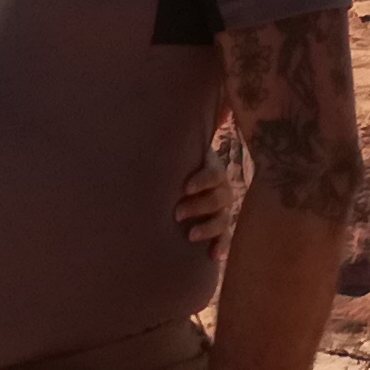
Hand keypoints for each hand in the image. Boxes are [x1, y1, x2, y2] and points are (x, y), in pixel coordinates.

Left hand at [173, 123, 247, 249]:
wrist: (181, 178)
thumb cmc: (176, 163)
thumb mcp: (176, 151)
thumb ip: (169, 142)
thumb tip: (145, 113)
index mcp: (212, 167)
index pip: (212, 174)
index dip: (201, 180)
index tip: (184, 188)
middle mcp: (221, 187)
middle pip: (217, 197)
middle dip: (198, 206)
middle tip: (176, 212)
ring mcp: (222, 208)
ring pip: (222, 219)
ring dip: (208, 228)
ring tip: (189, 235)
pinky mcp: (219, 225)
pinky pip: (225, 237)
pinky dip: (220, 245)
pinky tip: (212, 255)